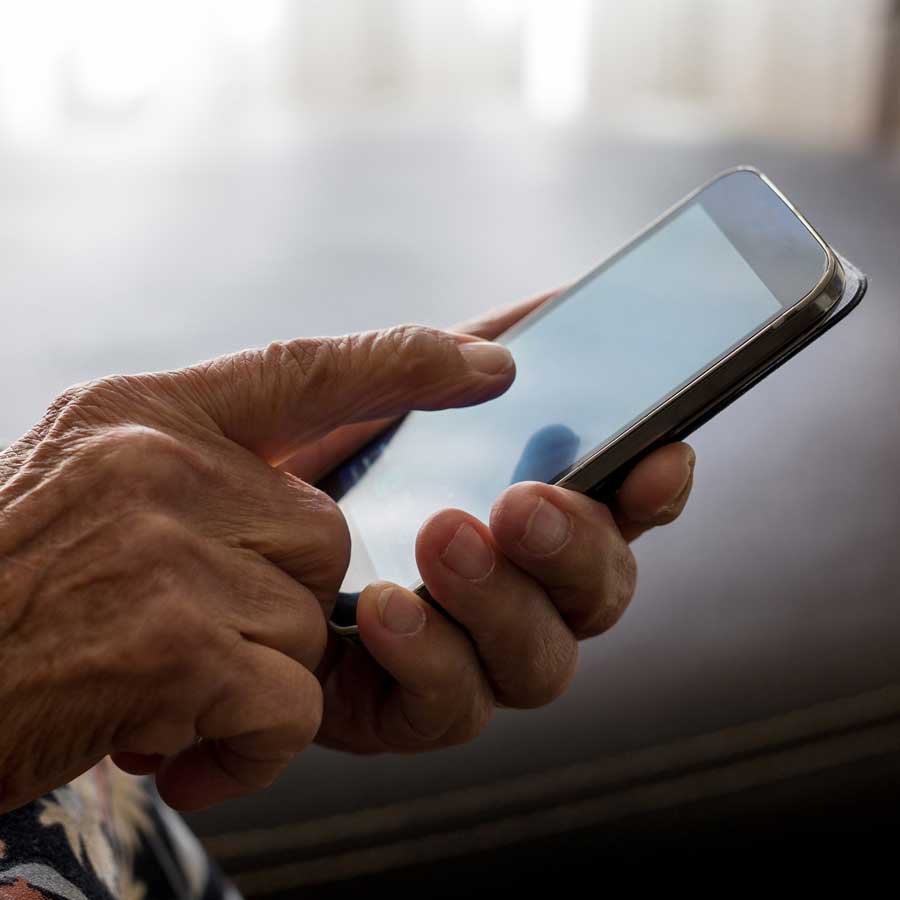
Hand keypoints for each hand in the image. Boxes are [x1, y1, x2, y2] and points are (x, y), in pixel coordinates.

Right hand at [0, 325, 515, 810]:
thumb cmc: (9, 590)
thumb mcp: (95, 489)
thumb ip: (207, 474)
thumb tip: (318, 496)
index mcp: (147, 415)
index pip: (308, 368)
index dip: (408, 359)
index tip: (494, 359)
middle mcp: (161, 463)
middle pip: (323, 536)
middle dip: (272, 600)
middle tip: (178, 630)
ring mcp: (168, 547)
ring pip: (309, 622)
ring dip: (250, 674)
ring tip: (153, 684)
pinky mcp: (176, 641)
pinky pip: (289, 699)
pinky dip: (245, 742)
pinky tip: (167, 741)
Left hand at [288, 296, 695, 753]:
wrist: (187, 530)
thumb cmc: (282, 462)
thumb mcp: (346, 394)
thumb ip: (431, 360)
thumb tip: (517, 337)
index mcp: (518, 515)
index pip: (618, 511)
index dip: (652, 488)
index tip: (660, 452)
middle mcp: (511, 594)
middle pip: (598, 596)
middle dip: (577, 550)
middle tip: (523, 503)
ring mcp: (463, 658)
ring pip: (541, 665)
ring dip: (504, 604)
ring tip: (447, 538)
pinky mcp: (401, 710)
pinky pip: (448, 708)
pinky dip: (429, 657)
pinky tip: (384, 608)